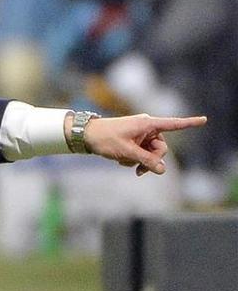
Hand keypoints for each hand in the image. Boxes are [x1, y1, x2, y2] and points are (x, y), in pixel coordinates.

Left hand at [82, 113, 206, 176]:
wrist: (86, 135)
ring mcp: (140, 134)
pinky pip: (141, 152)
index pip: (173, 124)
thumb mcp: (127, 152)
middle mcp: (147, 127)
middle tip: (139, 170)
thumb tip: (163, 170)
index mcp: (148, 124)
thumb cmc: (106, 139)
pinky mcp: (134, 140)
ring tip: (125, 163)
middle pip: (161, 148)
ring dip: (141, 161)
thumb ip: (146, 161)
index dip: (189, 124)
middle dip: (152, 160)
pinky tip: (121, 160)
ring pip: (150, 152)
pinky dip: (134, 158)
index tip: (204, 120)